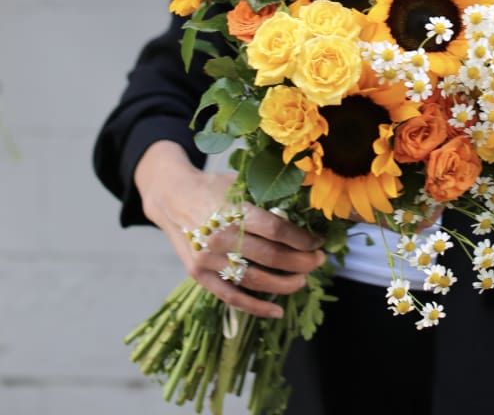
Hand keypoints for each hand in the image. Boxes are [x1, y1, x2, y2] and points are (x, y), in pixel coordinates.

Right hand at [134, 140, 325, 318]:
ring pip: (254, 280)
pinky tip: (276, 311)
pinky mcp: (199, 275)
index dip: (301, 239)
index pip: (276, 229)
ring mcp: (209, 258)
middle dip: (301, 262)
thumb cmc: (214, 187)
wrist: (173, 197)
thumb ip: (268, 197)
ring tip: (303, 281)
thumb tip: (306, 208)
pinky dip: (255, 308)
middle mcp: (222, 236)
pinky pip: (231, 296)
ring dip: (284, 285)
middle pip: (270, 256)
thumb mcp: (240, 182)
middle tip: (317, 262)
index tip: (317, 242)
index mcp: (235, 209)